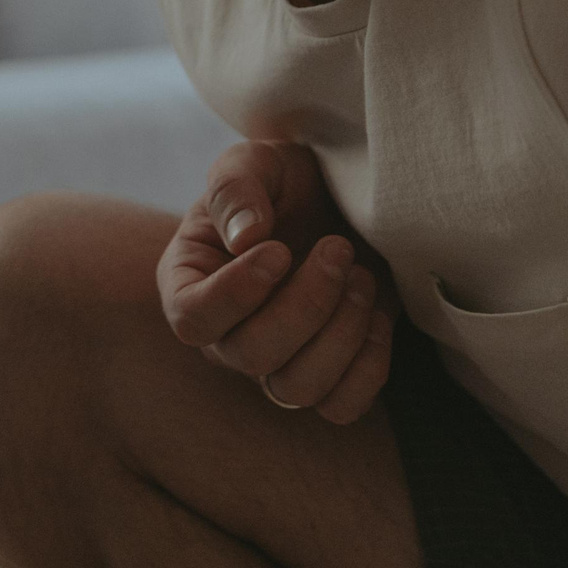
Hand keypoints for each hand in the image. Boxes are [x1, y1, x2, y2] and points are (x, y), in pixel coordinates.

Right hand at [157, 141, 396, 423]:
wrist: (342, 199)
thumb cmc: (285, 181)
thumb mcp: (254, 161)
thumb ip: (236, 188)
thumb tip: (245, 239)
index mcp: (190, 281)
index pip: (192, 318)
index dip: (235, 294)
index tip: (279, 249)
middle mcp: (226, 333)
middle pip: (250, 356)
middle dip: (306, 304)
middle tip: (338, 249)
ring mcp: (276, 361)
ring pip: (296, 388)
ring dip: (340, 334)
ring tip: (361, 276)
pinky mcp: (328, 375)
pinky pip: (341, 406)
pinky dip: (368, 365)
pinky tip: (377, 311)